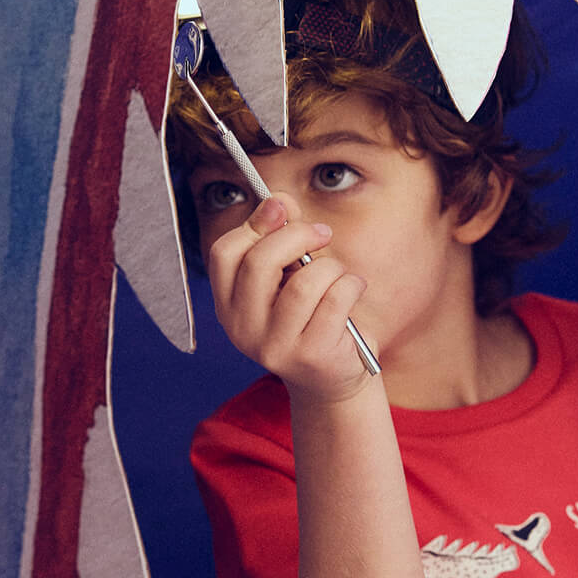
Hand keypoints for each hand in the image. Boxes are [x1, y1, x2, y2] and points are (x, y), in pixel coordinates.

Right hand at [206, 193, 371, 402]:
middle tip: (322, 234)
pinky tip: (353, 291)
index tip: (284, 210)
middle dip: (298, 236)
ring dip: (330, 267)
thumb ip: (280, 237)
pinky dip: (351, 285)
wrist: (333, 379)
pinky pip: (336, 299)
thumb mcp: (290, 276)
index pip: (225, 253)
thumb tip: (278, 199)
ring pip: (304, 283)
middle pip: (260, 262)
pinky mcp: (311, 356)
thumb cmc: (310, 318)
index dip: (256, 223)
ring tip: (339, 276)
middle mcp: (243, 330)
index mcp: (228, 306)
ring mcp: (275, 347)